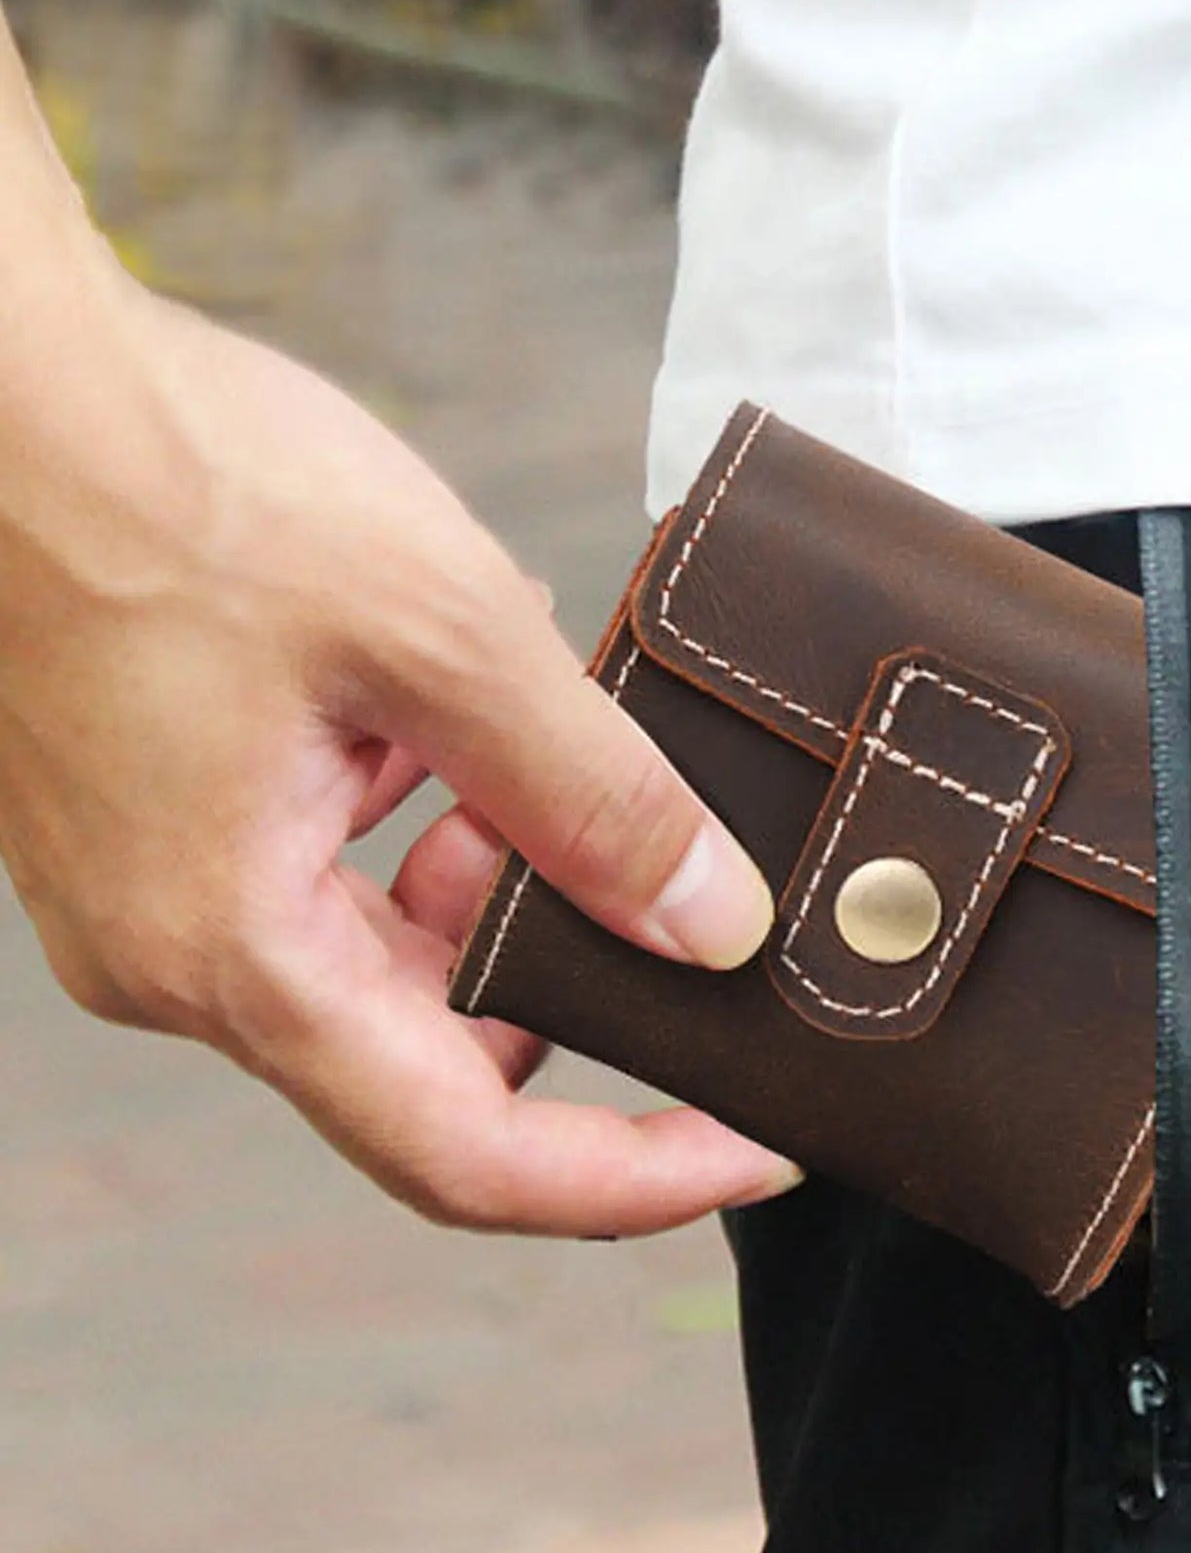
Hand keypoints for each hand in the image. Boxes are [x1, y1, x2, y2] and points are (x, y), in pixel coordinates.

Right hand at [0, 276, 799, 1234]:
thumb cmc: (176, 478)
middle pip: (432, 1062)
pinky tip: (459, 727)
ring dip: (502, 889)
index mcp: (231, 952)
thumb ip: (593, 800)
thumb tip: (709, 926)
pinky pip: (337, 884)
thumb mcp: (443, 636)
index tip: (753, 1148)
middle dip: (571, 988)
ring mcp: (164, 897)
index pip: (465, 1155)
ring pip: (392, 963)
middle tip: (678, 898)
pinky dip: (430, 827)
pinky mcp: (169, 830)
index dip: (630, 1175)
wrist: (3, 377)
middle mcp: (179, 959)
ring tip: (541, 755)